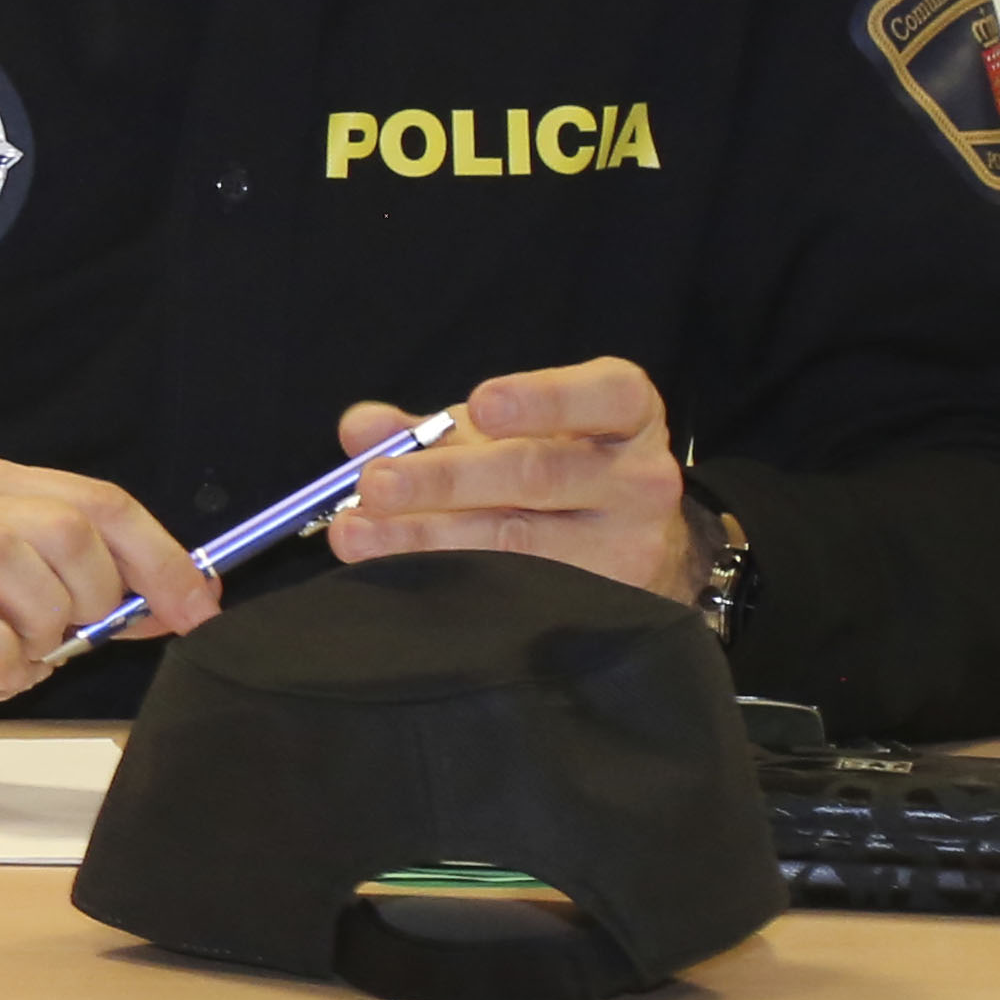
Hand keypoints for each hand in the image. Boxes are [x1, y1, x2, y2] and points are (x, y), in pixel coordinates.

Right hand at [0, 454, 217, 761]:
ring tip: (20, 653)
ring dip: (41, 626)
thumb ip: (98, 597)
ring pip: (14, 561)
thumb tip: (185, 599)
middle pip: (65, 527)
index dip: (161, 557)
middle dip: (96, 597)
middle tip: (75, 638)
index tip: (195, 608)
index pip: (99, 500)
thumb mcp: (26, 611)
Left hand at [325, 361, 690, 597]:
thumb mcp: (503, 432)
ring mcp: (631, 545)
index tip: (479, 405)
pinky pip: (516, 595)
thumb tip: (361, 429)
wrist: (625, 543)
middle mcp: (641, 477)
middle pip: (540, 473)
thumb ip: (430, 427)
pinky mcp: (610, 604)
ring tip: (358, 534)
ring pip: (521, 542)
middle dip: (446, 479)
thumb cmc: (553, 466)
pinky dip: (449, 582)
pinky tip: (398, 575)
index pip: (606, 395)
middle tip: (375, 483)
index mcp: (624, 412)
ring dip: (427, 537)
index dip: (543, 399)